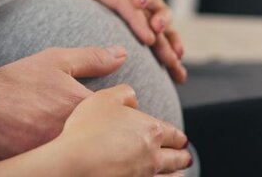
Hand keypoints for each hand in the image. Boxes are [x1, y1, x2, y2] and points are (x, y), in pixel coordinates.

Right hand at [0, 46, 126, 163]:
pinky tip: (49, 145)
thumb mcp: (56, 61)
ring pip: (90, 153)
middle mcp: (81, 134)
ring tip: (59, 132)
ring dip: (85, 146)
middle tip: (76, 122)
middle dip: (100, 130)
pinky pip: (70, 166)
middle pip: (106, 137)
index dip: (113, 110)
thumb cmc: (15, 83)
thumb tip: (122, 54)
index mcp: (89, 107)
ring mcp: (64, 155)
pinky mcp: (49, 169)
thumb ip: (92, 58)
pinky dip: (68, 159)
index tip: (103, 109)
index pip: (120, 113)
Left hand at [9, 0, 185, 82]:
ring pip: (158, 19)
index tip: (148, 36)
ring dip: (170, 38)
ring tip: (177, 62)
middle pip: (150, 1)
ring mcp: (126, 4)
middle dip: (160, 19)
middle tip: (161, 41)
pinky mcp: (129, 19)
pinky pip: (156, 34)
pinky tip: (177, 72)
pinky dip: (168, 49)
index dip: (137, 15)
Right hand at [57, 85, 191, 176]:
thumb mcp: (105, 97)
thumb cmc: (88, 128)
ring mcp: (145, 175)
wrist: (75, 162)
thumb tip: (134, 98)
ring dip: (176, 174)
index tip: (181, 138)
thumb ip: (124, 92)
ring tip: (178, 174)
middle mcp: (153, 154)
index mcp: (150, 130)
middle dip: (182, 155)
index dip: (177, 135)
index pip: (172, 133)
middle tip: (186, 156)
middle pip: (176, 157)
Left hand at [100, 0, 186, 83]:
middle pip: (163, 12)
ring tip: (174, 57)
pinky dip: (175, 65)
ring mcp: (159, 26)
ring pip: (170, 34)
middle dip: (161, 20)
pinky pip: (170, 54)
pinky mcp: (160, 43)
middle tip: (155, 27)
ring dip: (173, 44)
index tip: (136, 2)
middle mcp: (155, 9)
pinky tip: (180, 77)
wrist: (117, 8)